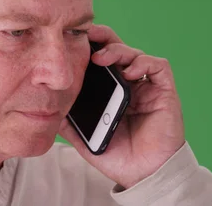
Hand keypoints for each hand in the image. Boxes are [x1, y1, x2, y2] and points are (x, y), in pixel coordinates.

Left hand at [58, 24, 185, 188]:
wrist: (141, 176)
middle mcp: (130, 84)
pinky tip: (129, 71)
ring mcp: (147, 87)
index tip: (72, 41)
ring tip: (102, 57)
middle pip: (118, 49)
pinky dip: (144, 62)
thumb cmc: (117, 156)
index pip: (101, 60)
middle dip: (103, 38)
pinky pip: (159, 67)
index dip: (90, 47)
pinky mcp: (164, 93)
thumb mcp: (83, 136)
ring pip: (136, 54)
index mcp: (110, 91)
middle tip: (87, 35)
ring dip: (119, 50)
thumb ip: (67, 121)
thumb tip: (46, 107)